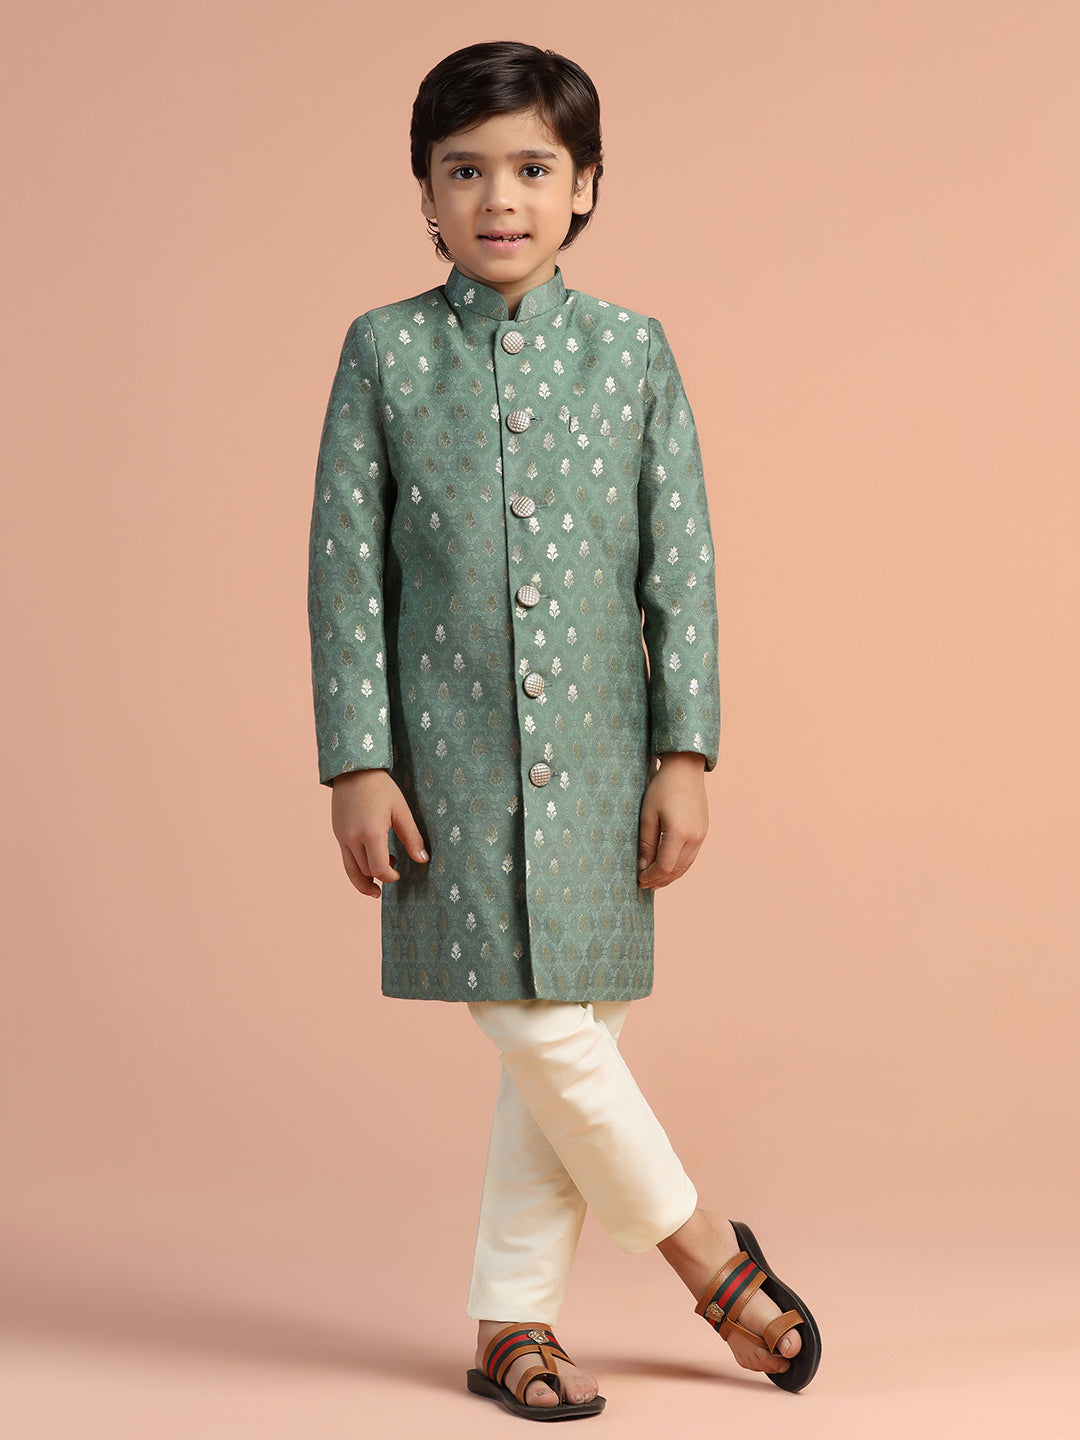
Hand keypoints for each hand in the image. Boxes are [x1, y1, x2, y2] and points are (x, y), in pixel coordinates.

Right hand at [330, 769, 428, 896]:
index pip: (378, 869)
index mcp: (370, 833)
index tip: (399, 873)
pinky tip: (368, 862)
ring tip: (376, 886)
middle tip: (394, 866)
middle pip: (365, 871)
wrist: (354, 770)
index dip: (390, 876)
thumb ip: (412, 837)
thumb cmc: (381, 788)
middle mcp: (352, 838)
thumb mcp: (401, 811)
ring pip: (351, 870)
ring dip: (364, 880)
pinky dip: (356, 867)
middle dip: (380, 875)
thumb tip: (423, 859)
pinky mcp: (337, 833)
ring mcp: (342, 837)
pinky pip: (345, 859)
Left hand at [637, 752, 708, 888]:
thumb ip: (646, 843)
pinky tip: (668, 867)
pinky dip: (679, 865)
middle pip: (676, 869)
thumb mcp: (648, 815)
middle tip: (644, 885)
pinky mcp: (703, 831)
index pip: (664, 866)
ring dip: (670, 876)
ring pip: (686, 865)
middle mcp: (694, 838)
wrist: (685, 769)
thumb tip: (642, 867)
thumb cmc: (662, 788)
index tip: (638, 879)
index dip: (651, 876)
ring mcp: (701, 835)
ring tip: (655, 881)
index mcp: (679, 834)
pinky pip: (691, 856)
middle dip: (659, 879)